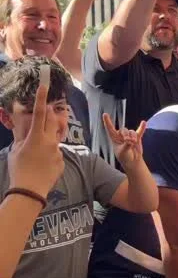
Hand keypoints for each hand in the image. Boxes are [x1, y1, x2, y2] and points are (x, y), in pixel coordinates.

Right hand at [8, 73, 63, 197]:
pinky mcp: (62, 162)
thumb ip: (20, 132)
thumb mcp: (15, 149)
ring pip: (54, 138)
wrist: (30, 192)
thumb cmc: (18, 169)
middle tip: (44, 113)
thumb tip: (18, 116)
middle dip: (49, 114)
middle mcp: (50, 142)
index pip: (39, 112)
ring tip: (36, 152)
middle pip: (53, 121)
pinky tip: (41, 165)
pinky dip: (50, 154)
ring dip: (47, 138)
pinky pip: (56, 153)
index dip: (41, 97)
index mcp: (36, 137)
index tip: (44, 84)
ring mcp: (58, 152)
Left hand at [103, 113, 145, 169]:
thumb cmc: (124, 157)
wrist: (132, 161)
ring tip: (133, 143)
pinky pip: (139, 131)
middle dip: (126, 135)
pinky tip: (143, 123)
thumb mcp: (123, 152)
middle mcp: (121, 135)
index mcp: (114, 138)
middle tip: (128, 141)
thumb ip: (126, 145)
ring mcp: (129, 136)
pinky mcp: (137, 137)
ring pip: (131, 132)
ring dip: (133, 137)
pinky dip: (142, 127)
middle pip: (123, 130)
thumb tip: (131, 140)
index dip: (107, 121)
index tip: (105, 114)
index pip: (110, 128)